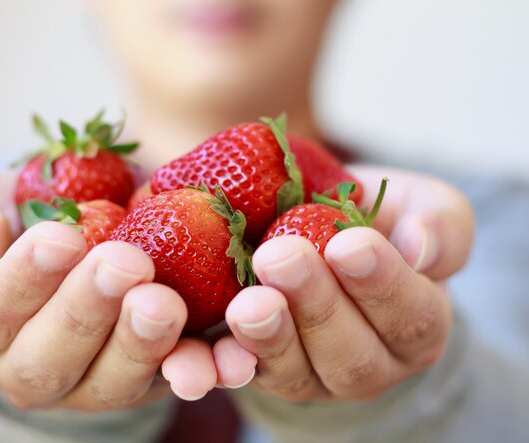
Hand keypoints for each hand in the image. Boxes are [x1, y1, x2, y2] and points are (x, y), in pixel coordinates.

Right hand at [0, 174, 256, 408]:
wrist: (92, 227)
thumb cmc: (28, 215)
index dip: (22, 279)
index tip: (61, 237)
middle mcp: (35, 364)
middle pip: (50, 359)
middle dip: (87, 313)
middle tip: (124, 265)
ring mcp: (98, 379)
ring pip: (115, 381)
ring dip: (143, 346)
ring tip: (166, 305)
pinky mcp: (154, 375)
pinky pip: (181, 379)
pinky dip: (209, 370)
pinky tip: (232, 358)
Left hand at [224, 166, 473, 400]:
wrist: (314, 230)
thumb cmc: (372, 219)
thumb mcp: (418, 207)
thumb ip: (442, 224)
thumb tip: (422, 246)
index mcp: (416, 326)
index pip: (411, 316)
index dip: (383, 284)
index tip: (349, 243)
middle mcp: (368, 364)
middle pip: (350, 353)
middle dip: (316, 305)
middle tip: (282, 257)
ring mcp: (311, 376)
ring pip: (294, 372)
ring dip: (268, 336)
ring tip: (247, 301)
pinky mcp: (261, 371)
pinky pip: (241, 376)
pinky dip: (223, 364)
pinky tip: (209, 349)